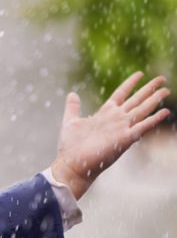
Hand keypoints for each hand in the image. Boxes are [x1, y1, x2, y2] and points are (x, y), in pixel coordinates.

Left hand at [51, 72, 170, 199]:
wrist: (72, 164)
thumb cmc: (70, 146)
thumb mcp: (70, 122)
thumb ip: (73, 108)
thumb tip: (72, 94)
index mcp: (104, 113)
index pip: (121, 94)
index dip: (130, 83)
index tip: (140, 73)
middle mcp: (115, 119)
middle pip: (136, 99)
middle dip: (149, 88)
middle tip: (162, 77)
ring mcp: (121, 128)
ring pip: (142, 110)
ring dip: (154, 99)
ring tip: (166, 89)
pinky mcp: (124, 139)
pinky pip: (142, 127)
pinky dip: (154, 119)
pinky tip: (165, 112)